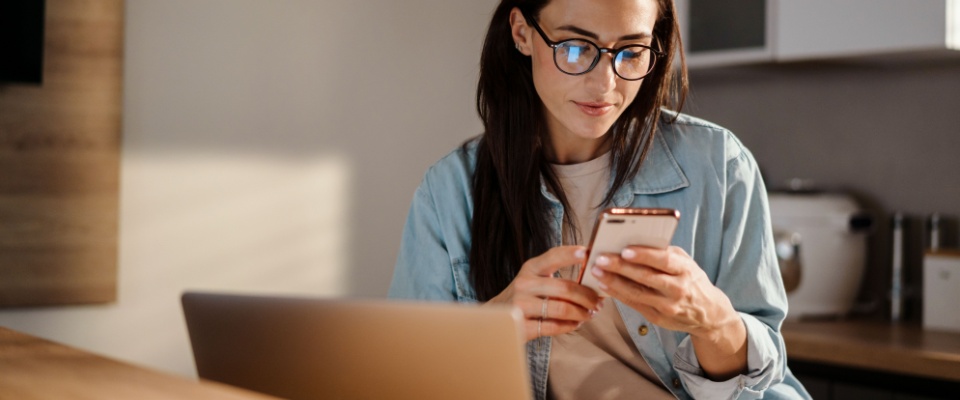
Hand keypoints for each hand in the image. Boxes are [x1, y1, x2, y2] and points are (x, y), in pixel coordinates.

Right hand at [486, 245, 602, 340]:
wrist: (494, 318)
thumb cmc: (524, 297)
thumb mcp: (533, 279)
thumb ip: (556, 275)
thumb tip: (591, 276)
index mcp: (530, 268)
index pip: (553, 256)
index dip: (571, 254)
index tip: (588, 254)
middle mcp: (524, 284)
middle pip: (565, 287)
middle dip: (587, 296)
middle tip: (598, 302)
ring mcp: (520, 305)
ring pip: (562, 309)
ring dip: (582, 313)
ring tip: (589, 314)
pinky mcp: (521, 326)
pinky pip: (553, 326)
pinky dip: (569, 326)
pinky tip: (575, 324)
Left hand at [590, 245, 747, 379]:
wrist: (708, 313)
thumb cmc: (691, 280)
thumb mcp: (686, 262)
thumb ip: (665, 253)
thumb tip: (635, 241)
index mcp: (686, 270)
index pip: (664, 260)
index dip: (644, 255)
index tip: (625, 250)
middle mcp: (678, 289)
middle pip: (646, 277)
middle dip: (620, 268)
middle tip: (600, 259)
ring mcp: (668, 306)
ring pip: (637, 293)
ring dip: (613, 282)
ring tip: (596, 271)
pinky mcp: (658, 318)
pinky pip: (634, 304)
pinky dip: (617, 294)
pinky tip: (604, 286)